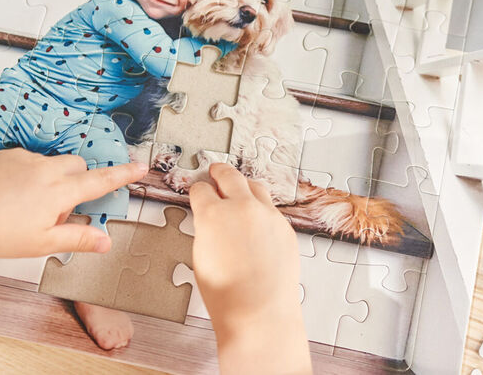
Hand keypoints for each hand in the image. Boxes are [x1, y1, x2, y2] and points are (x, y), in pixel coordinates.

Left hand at [0, 149, 147, 257]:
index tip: (141, 167)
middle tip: (59, 212)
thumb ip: (76, 238)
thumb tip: (106, 241)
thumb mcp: (40, 244)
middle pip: (77, 167)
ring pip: (52, 165)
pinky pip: (28, 161)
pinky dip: (29, 176)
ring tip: (24, 210)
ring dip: (51, 181)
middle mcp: (45, 169)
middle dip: (79, 182)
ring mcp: (24, 159)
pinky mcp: (4, 155)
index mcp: (59, 192)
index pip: (101, 180)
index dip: (123, 174)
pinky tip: (7, 197)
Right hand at [189, 163, 309, 373]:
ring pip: (255, 187)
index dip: (197, 190)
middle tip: (214, 170)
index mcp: (213, 214)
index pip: (201, 189)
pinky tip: (256, 218)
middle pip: (229, 175)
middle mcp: (241, 208)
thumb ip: (206, 229)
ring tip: (238, 187)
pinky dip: (261, 208)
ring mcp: (267, 216)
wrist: (258, 311)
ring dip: (243, 185)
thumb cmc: (227, 295)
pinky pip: (271, 209)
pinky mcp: (285, 227)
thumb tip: (209, 219)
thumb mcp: (201, 256)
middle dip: (219, 172)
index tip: (197, 190)